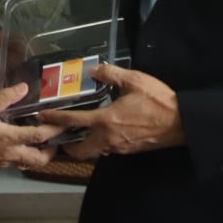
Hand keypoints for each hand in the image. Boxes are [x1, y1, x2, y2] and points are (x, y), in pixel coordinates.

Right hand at [0, 85, 56, 170]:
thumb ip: (5, 97)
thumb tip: (24, 87)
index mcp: (10, 138)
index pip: (40, 136)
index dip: (54, 129)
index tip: (63, 120)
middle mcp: (12, 153)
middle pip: (41, 159)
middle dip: (53, 149)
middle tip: (56, 136)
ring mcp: (7, 161)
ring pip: (32, 163)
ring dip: (42, 153)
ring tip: (44, 139)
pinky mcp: (1, 164)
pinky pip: (21, 163)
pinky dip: (28, 155)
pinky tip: (25, 143)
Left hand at [40, 64, 182, 159]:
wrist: (181, 123)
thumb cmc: (157, 101)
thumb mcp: (134, 81)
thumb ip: (111, 75)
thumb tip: (94, 71)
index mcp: (106, 120)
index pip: (73, 121)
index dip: (55, 118)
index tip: (42, 116)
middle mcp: (108, 139)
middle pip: (79, 150)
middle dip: (67, 145)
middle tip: (60, 134)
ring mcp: (119, 148)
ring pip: (94, 151)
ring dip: (83, 145)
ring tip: (78, 132)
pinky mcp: (129, 151)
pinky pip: (107, 150)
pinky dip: (99, 143)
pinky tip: (102, 131)